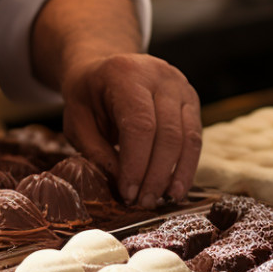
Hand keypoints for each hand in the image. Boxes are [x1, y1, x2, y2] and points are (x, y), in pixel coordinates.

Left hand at [59, 54, 201, 209]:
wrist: (104, 69)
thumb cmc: (87, 97)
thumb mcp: (77, 123)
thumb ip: (97, 153)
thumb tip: (123, 185)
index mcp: (125, 74)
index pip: (139, 125)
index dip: (136, 164)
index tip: (128, 193)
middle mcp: (159, 75)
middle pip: (168, 133)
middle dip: (156, 174)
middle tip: (143, 202)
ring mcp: (180, 85)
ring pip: (188, 137)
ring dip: (176, 174)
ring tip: (162, 199)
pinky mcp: (191, 98)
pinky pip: (195, 137)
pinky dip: (187, 165)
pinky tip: (176, 187)